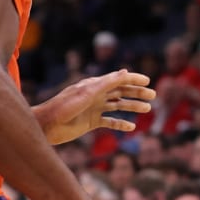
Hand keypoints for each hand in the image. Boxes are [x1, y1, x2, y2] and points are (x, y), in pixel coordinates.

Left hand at [36, 69, 154, 144]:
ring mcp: (94, 109)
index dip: (133, 80)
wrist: (46, 126)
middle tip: (153, 96)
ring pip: (118, 106)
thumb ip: (107, 83)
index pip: (117, 80)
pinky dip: (121, 124)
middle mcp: (96, 95)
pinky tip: (131, 127)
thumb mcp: (87, 94)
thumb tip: (125, 72)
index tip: (148, 81)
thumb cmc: (64, 107)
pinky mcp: (91, 122)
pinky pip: (110, 122)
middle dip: (137, 93)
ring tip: (147, 109)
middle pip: (120, 92)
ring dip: (132, 107)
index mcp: (94, 85)